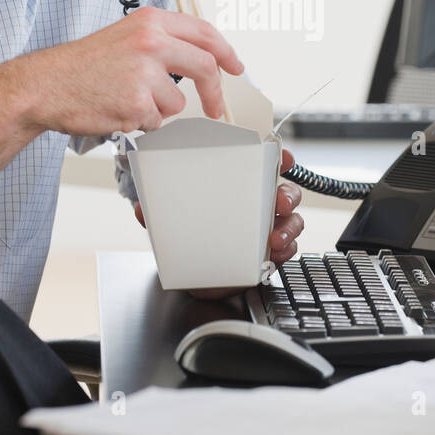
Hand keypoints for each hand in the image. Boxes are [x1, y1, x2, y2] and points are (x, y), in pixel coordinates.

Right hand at [13, 6, 242, 136]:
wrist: (45, 85)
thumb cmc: (82, 65)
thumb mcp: (124, 36)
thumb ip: (162, 42)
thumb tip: (199, 60)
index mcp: (150, 21)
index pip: (204, 32)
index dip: (226, 52)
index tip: (236, 67)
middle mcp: (151, 42)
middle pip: (205, 67)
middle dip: (215, 93)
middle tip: (216, 107)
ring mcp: (144, 73)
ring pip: (178, 102)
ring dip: (160, 109)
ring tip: (128, 99)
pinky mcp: (137, 103)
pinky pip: (156, 121)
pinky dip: (142, 122)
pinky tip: (118, 109)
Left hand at [132, 148, 304, 300]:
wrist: (200, 276)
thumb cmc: (195, 238)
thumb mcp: (176, 222)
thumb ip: (162, 213)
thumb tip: (142, 208)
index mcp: (241, 188)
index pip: (265, 165)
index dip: (279, 157)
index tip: (284, 158)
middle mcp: (260, 205)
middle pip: (286, 191)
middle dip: (288, 195)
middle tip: (279, 202)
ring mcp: (268, 229)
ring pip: (292, 220)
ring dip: (289, 226)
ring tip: (274, 238)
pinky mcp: (271, 253)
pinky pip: (288, 248)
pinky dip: (285, 250)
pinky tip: (274, 254)